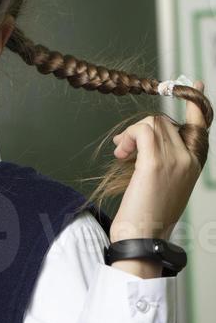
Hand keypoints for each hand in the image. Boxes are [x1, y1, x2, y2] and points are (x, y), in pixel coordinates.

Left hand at [108, 81, 206, 242]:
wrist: (143, 237)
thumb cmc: (149, 214)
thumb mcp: (165, 183)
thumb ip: (164, 159)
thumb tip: (145, 138)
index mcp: (195, 162)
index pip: (200, 124)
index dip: (195, 102)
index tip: (192, 85)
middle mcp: (189, 158)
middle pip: (165, 121)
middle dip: (142, 129)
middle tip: (125, 148)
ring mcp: (175, 159)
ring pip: (153, 123)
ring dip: (132, 134)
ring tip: (122, 153)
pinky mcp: (155, 163)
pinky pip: (143, 130)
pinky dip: (128, 136)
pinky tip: (122, 153)